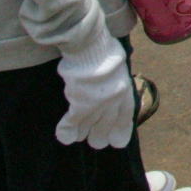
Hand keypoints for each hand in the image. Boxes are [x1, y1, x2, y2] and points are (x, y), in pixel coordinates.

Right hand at [55, 34, 133, 149]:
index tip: (118, 142)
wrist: (92, 47)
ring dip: (83, 132)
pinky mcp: (81, 104)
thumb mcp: (118, 65)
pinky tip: (64, 137)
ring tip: (80, 139)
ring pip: (90, 123)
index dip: (121, 130)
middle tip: (97, 143)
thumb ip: (116, 78)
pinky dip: (67, 129)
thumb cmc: (104, 50)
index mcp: (125, 89)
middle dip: (101, 134)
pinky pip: (74, 121)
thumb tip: (113, 81)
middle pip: (107, 123)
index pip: (125, 116)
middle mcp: (113, 100)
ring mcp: (97, 104)